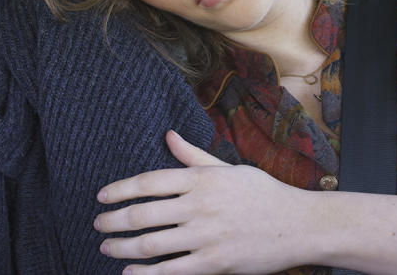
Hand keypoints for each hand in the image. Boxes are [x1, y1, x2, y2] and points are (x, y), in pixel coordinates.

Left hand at [94, 130, 315, 273]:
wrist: (298, 226)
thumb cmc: (263, 194)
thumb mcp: (230, 169)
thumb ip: (194, 156)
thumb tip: (168, 136)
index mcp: (203, 179)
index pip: (149, 181)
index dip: (120, 189)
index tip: (102, 196)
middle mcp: (201, 206)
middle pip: (142, 214)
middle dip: (113, 221)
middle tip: (98, 224)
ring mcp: (207, 236)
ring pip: (151, 245)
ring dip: (122, 248)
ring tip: (108, 248)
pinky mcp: (214, 263)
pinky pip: (170, 271)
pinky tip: (130, 274)